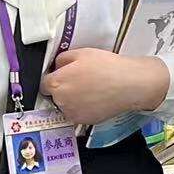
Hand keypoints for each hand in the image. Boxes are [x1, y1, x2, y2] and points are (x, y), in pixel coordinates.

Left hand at [40, 50, 169, 124]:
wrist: (129, 84)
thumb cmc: (106, 66)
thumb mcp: (81, 52)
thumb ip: (61, 59)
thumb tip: (56, 66)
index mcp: (56, 83)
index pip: (44, 84)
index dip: (55, 78)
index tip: (65, 75)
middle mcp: (60, 101)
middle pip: (54, 96)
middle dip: (64, 89)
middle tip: (81, 81)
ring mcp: (72, 113)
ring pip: (66, 106)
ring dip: (72, 100)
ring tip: (91, 90)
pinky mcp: (84, 121)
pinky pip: (78, 114)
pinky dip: (83, 108)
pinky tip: (96, 98)